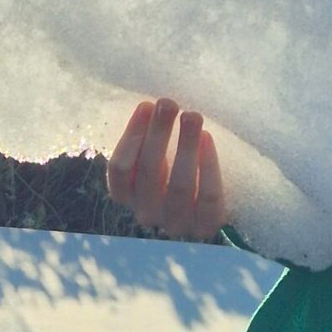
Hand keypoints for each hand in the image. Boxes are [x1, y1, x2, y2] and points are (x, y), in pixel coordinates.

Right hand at [106, 98, 228, 242]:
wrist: (210, 204)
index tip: (146, 105)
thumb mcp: (157, 155)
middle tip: (169, 103)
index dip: (131, 136)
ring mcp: (176, 223)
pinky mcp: (205, 227)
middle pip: (149, 173)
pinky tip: (207, 138)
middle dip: (158, 133)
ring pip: (179, 186)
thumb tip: (152, 104)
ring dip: (185, 146)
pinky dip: (208, 166)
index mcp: (128, 196)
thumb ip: (150, 137)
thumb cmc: (177, 168)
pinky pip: (208, 197)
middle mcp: (147, 213)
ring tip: (192, 115)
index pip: (120, 170)